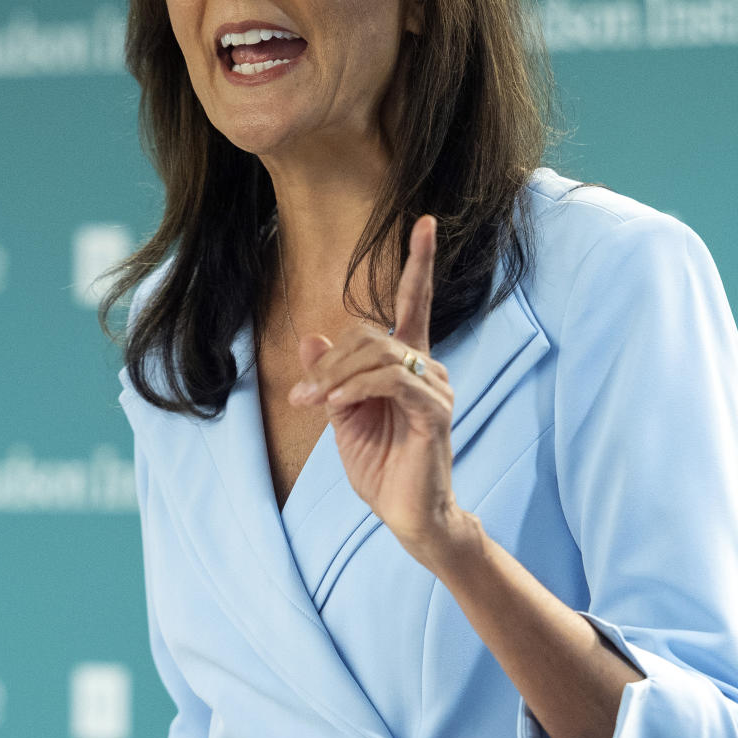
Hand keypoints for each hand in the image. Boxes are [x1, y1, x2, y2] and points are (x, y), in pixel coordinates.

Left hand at [288, 215, 459, 562]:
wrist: (407, 516)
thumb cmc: (381, 466)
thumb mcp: (343, 415)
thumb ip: (331, 376)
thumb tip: (311, 338)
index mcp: (409, 364)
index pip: (417, 302)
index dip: (420, 262)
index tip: (425, 222)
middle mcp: (428, 369)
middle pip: (373, 334)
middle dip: (330, 362)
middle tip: (302, 395)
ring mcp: (436, 390)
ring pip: (379, 355)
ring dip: (336, 378)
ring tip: (315, 404)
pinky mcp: (433, 414)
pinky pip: (391, 382)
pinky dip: (356, 389)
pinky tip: (337, 407)